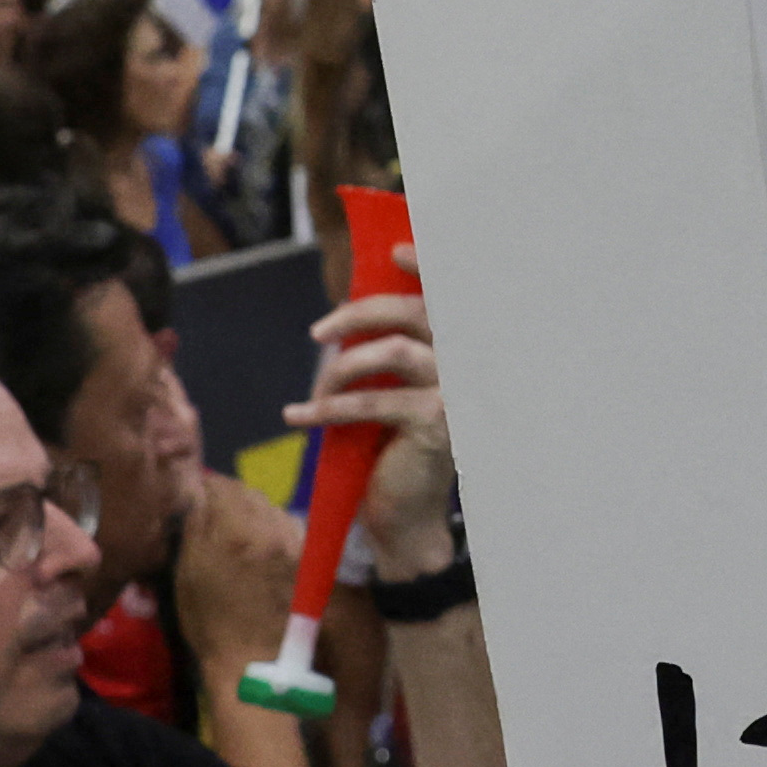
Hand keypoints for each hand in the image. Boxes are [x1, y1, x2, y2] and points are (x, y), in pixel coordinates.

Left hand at [300, 289, 458, 581]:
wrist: (406, 516)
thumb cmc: (395, 449)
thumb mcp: (395, 393)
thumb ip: (389, 352)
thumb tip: (346, 316)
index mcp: (460, 351)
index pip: (450, 296)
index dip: (429, 266)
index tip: (396, 250)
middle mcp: (468, 365)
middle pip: (414, 312)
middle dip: (360, 312)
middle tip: (317, 331)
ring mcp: (455, 394)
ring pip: (390, 352)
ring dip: (341, 367)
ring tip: (315, 389)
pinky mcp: (433, 424)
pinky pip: (370, 401)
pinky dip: (326, 407)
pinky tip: (298, 415)